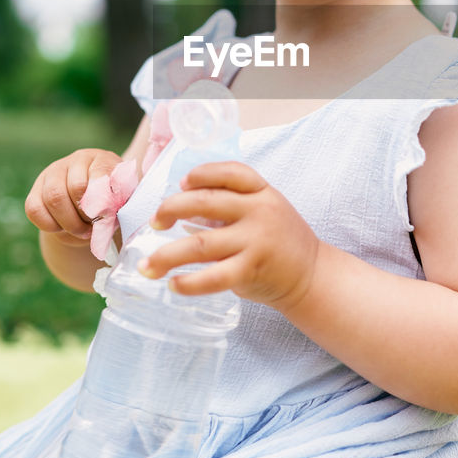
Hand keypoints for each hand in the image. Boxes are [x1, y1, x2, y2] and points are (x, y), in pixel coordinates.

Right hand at [24, 148, 122, 249]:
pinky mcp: (36, 190)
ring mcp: (53, 173)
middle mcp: (75, 161)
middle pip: (76, 188)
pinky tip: (62, 229)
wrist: (92, 207)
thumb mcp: (121, 201)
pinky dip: (49, 225)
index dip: (102, 200)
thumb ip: (117, 204)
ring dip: (69, 223)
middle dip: (85, 216)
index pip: (100, 174)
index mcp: (101, 160)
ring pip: (53, 198)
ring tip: (81, 231)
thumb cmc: (111, 203)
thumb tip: (104, 213)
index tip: (105, 216)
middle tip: (92, 229)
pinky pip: (34, 209)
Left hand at [141, 162, 319, 311]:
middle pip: (206, 202)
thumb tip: (179, 205)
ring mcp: (256, 241)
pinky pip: (214, 277)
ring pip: (201, 243)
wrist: (311, 275)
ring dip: (167, 255)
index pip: (231, 172)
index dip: (202, 173)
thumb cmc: (278, 239)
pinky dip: (189, 282)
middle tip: (155, 222)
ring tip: (147, 266)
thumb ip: (232, 204)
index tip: (181, 183)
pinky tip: (174, 284)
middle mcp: (259, 212)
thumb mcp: (264, 209)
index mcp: (262, 192)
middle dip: (171, 209)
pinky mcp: (252, 270)